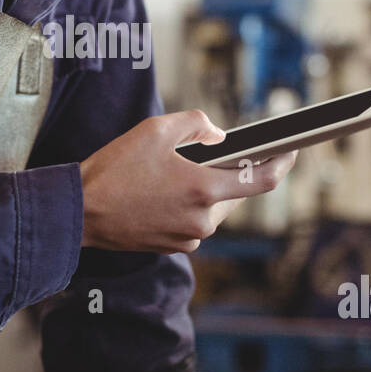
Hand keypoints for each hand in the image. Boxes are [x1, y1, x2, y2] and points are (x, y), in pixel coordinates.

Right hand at [79, 109, 298, 251]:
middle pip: (233, 192)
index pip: (261, 180)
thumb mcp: (155, 129)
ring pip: (212, 207)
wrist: (81, 211)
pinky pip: (193, 221)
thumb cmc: (114, 170)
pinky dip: (186, 205)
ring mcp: (189, 237)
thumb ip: (197, 125)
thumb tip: (217, 136)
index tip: (289, 152)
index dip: (281, 164)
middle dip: (224, 172)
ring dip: (202, 189)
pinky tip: (159, 192)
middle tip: (197, 155)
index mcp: (203, 190)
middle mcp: (202, 220)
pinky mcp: (174, 246)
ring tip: (168, 173)